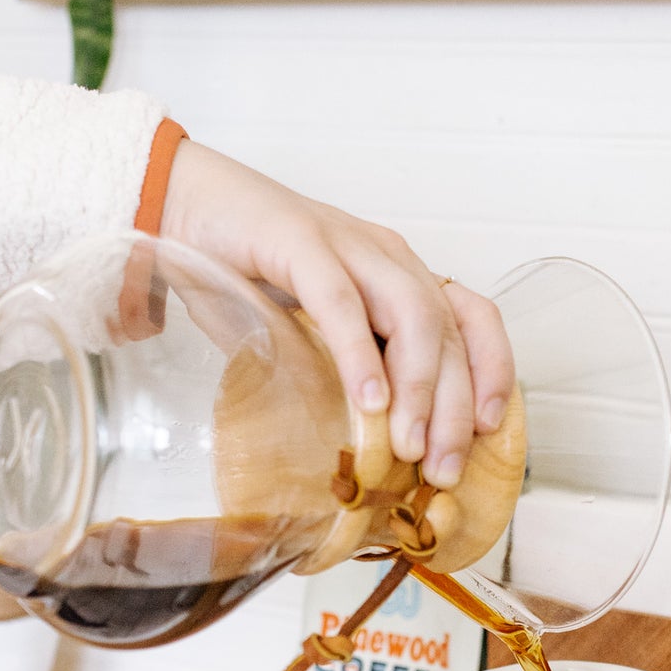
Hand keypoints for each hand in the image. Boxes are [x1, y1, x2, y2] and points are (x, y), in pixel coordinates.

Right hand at [161, 139, 513, 487]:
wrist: (179, 201)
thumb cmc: (244, 272)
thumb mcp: (304, 332)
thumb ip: (334, 374)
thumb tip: (359, 453)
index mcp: (398, 273)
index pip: (471, 317)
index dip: (491, 370)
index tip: (491, 429)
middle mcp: (386, 256)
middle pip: (446, 330)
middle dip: (455, 407)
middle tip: (444, 470)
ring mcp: (347, 244)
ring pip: (410, 316)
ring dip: (416, 389)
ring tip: (409, 447)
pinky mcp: (300, 241)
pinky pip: (340, 301)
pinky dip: (359, 354)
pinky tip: (366, 402)